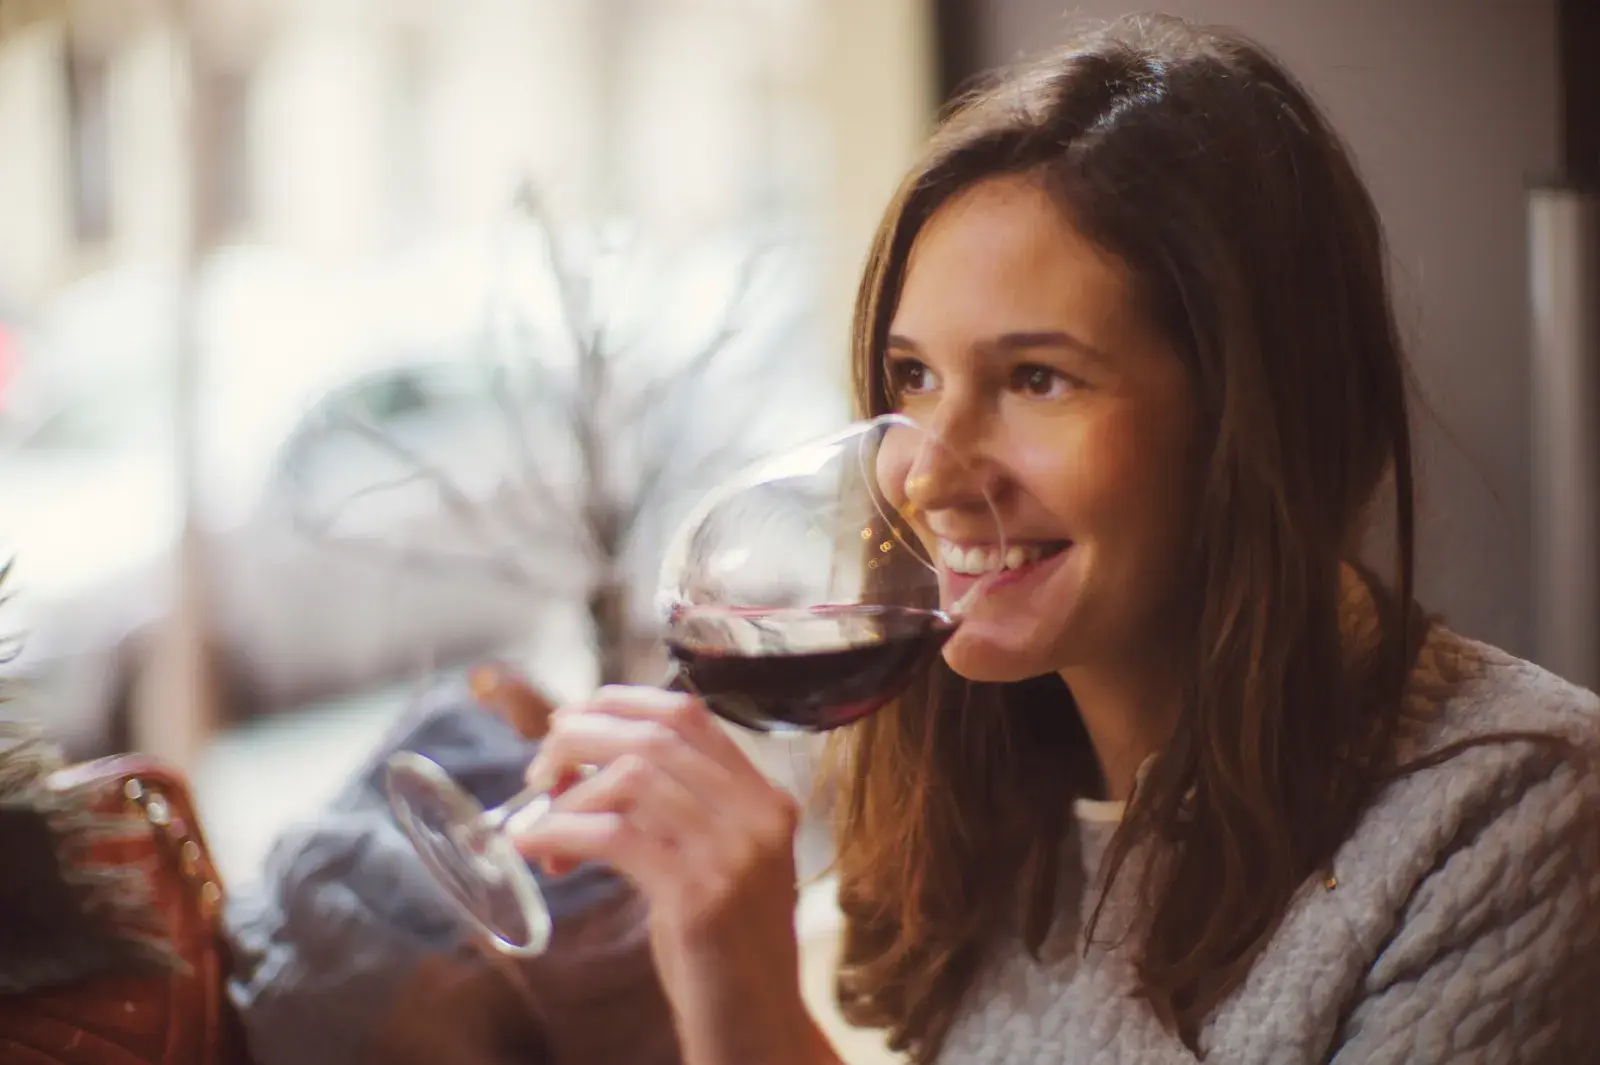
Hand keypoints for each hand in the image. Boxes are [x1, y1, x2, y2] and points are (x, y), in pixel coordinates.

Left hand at [512, 686, 834, 1064]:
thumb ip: (672, 812)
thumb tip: (584, 760)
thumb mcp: (712, 864)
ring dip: (569, 792)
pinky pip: (615, 835)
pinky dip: (563, 830)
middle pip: (655, 736)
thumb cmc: (722, 952)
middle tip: (540, 770)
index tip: (572, 718)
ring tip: (540, 825)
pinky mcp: (700, 896)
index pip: (691, 715)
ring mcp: (734, 854)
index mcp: (766, 800)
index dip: (622, 703)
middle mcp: (758, 816)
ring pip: (633, 777)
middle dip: (582, 740)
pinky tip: (535, 847)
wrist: (759, 1031)